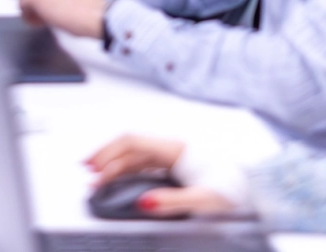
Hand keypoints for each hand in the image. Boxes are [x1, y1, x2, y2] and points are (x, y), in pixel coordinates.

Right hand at [86, 135, 233, 216]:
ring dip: (114, 163)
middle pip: (128, 147)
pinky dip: (126, 168)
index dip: (108, 154)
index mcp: (174, 148)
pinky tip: (121, 176)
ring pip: (135, 154)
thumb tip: (144, 202)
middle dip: (105, 158)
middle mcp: (171, 148)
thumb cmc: (236, 187)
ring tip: (98, 176)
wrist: (257, 185)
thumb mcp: (205, 198)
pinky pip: (143, 162)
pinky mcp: (175, 165)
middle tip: (88, 173)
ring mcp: (172, 155)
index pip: (131, 143)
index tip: (93, 168)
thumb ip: (173, 201)